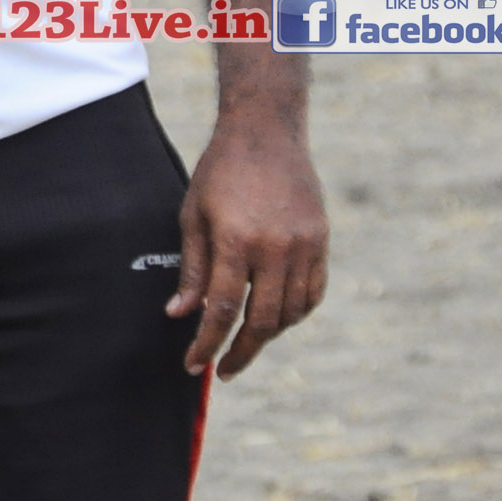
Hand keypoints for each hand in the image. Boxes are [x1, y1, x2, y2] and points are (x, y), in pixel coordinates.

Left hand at [169, 117, 327, 376]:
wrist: (266, 131)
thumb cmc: (220, 171)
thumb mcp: (193, 215)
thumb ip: (192, 268)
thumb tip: (180, 316)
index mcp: (236, 240)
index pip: (221, 309)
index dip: (207, 344)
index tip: (195, 365)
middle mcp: (275, 247)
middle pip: (261, 321)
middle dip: (240, 352)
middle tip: (223, 369)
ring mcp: (304, 245)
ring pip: (290, 313)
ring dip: (268, 335)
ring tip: (246, 341)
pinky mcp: (321, 241)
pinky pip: (313, 294)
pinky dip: (295, 314)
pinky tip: (276, 319)